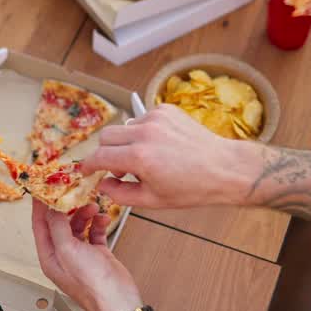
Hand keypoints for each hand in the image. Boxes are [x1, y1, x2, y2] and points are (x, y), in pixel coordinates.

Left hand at [31, 201, 142, 310]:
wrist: (119, 301)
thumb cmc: (92, 284)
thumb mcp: (67, 251)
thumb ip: (57, 227)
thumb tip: (50, 209)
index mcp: (50, 257)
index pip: (40, 226)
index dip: (40, 206)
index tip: (44, 188)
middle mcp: (63, 255)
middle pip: (59, 224)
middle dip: (66, 207)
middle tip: (72, 191)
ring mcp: (81, 255)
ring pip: (78, 226)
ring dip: (84, 214)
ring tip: (92, 206)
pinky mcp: (97, 255)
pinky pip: (94, 233)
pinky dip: (98, 224)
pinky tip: (103, 219)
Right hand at [81, 105, 246, 208]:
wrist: (224, 168)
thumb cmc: (192, 188)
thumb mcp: (153, 201)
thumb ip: (120, 194)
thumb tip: (102, 185)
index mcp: (139, 157)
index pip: (99, 157)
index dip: (88, 166)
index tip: (86, 171)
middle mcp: (145, 133)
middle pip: (106, 136)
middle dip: (106, 153)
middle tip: (120, 169)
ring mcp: (156, 118)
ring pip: (124, 127)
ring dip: (126, 143)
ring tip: (145, 159)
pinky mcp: (166, 110)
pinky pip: (142, 119)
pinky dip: (143, 132)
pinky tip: (160, 146)